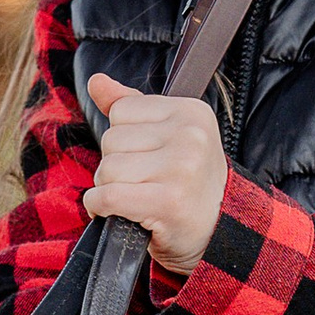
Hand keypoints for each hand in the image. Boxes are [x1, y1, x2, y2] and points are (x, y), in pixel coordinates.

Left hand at [83, 76, 228, 271]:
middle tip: (146, 183)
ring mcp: (181, 168)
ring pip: (107, 169)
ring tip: (139, 197)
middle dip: (117, 165)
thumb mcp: (168, 137)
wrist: (217, 232)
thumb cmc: (187, 184)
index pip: (121, 110)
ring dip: (110, 188)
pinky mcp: (167, 202)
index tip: (150, 158)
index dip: (125, 139)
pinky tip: (120, 212)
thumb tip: (97, 81)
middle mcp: (190, 136)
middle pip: (111, 140)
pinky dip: (100, 207)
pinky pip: (107, 196)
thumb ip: (132, 106)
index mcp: (191, 112)